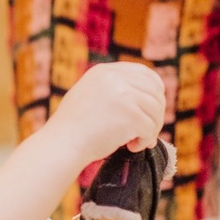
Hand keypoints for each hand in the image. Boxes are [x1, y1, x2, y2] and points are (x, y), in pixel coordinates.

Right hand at [44, 62, 165, 166]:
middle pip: (155, 92)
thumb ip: (113, 90)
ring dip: (151, 129)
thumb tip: (149, 99)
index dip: (154, 91)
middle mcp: (115, 78)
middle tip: (146, 132)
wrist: (62, 143)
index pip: (144, 73)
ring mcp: (123, 94)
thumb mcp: (90, 95)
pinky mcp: (130, 114)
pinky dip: (145, 141)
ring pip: (156, 111)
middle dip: (155, 114)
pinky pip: (150, 128)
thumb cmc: (74, 128)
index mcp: (105, 71)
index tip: (152, 108)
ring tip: (135, 142)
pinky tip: (131, 147)